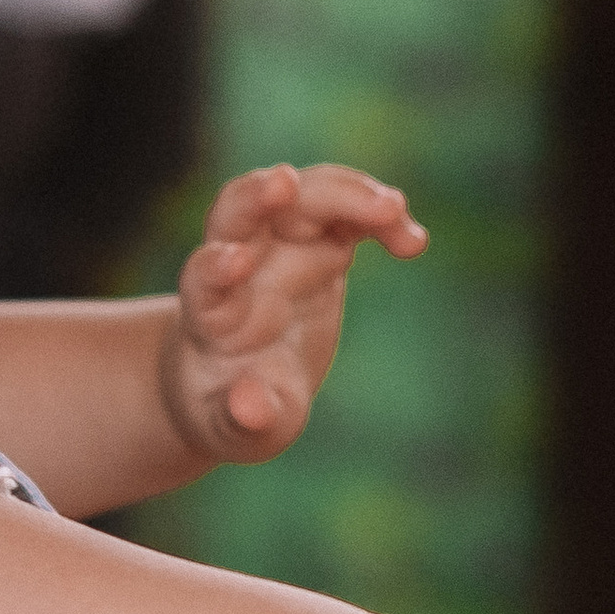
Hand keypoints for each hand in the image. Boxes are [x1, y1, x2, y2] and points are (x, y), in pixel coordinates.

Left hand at [160, 163, 425, 466]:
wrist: (237, 383)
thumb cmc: (230, 410)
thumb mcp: (236, 430)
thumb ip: (245, 420)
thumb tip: (251, 408)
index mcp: (209, 315)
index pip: (201, 278)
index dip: (215, 267)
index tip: (234, 263)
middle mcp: (238, 266)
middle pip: (237, 212)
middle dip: (258, 195)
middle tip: (285, 183)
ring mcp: (278, 246)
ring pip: (302, 195)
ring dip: (343, 193)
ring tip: (394, 212)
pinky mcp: (316, 242)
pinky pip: (347, 210)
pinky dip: (378, 216)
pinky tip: (413, 242)